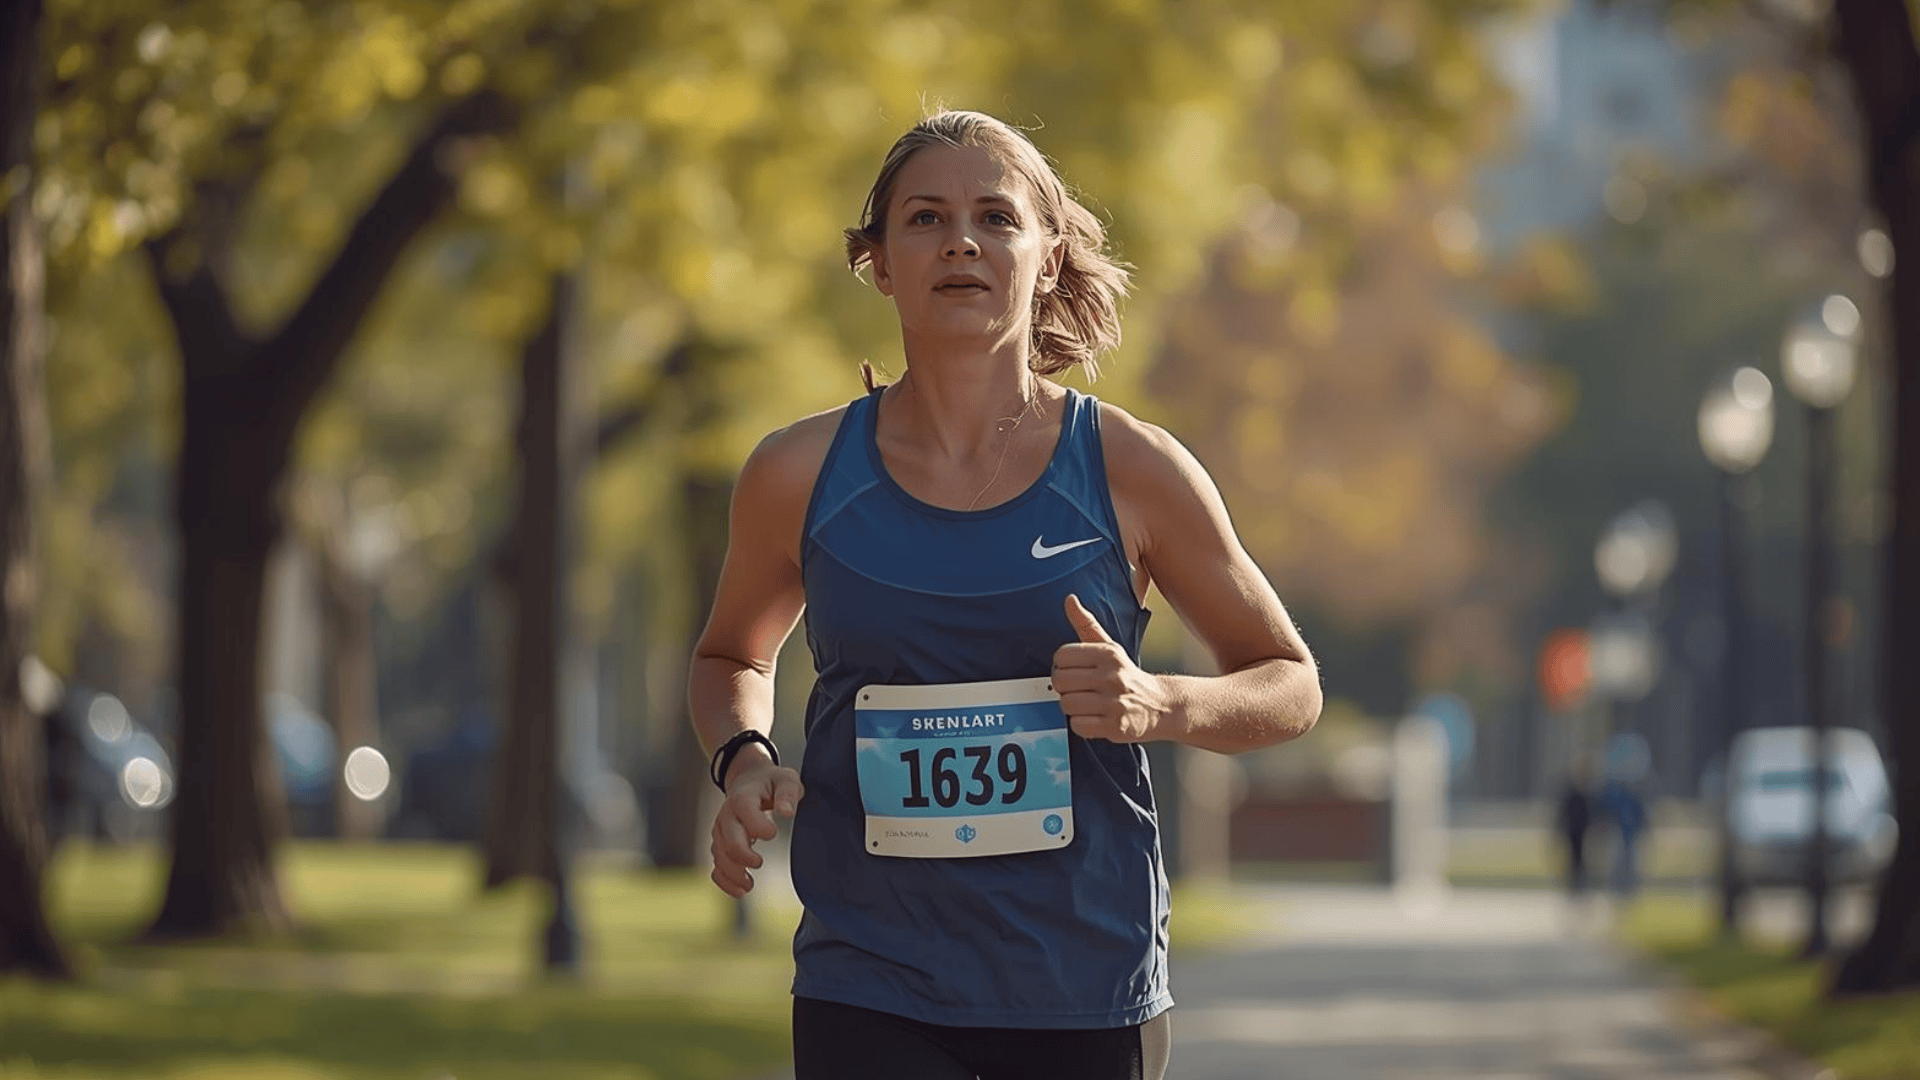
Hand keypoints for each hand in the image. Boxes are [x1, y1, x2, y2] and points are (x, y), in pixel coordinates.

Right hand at [709, 759, 803, 897]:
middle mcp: (727, 815)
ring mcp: (721, 832)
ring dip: (733, 874)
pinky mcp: (721, 845)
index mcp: (743, 797)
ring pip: (719, 856)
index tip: (773, 834)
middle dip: (742, 855)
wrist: (749, 781)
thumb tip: (787, 813)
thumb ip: (787, 794)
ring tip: (750, 886)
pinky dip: (725, 882)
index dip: (758, 825)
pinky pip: (716, 867)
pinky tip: (740, 891)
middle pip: (728, 839)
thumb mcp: (786, 779)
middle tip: (759, 863)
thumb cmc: (772, 782)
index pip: (744, 811)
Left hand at [1052, 594, 1167, 742]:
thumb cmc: (1127, 675)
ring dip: (1073, 707)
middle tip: (1080, 689)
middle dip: (1065, 687)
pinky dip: (1082, 725)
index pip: (1062, 655)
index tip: (1075, 671)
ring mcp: (1114, 702)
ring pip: (1067, 704)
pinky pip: (1078, 726)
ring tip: (1088, 704)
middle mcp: (1112, 676)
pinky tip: (1094, 719)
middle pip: (1060, 681)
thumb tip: (1069, 599)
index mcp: (1108, 654)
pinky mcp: (1116, 726)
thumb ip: (1086, 624)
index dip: (1063, 665)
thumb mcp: (1110, 647)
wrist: (1161, 705)